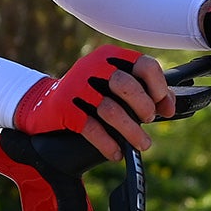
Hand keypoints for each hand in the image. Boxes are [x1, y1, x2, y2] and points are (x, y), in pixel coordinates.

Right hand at [15, 46, 175, 159]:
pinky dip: (107, 143)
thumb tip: (169, 106)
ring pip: (110, 109)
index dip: (159, 87)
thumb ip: (141, 91)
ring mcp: (77, 87)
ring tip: (141, 144)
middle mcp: (93, 67)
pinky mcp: (64, 108)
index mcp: (110, 57)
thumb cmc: (87, 96)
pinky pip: (91, 127)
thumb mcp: (111, 86)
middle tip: (148, 120)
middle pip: (126, 84)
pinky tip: (115, 153)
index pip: (144, 64)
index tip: (163, 107)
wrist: (41, 104)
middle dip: (143, 106)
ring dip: (131, 131)